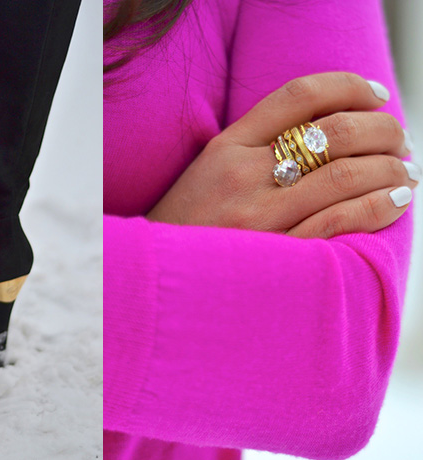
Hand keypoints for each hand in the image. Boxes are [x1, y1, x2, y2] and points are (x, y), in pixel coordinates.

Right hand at [146, 72, 418, 238]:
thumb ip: (253, 149)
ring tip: (404, 172)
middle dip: (383, 130)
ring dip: (389, 168)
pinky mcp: (273, 252)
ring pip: (343, 174)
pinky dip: (375, 206)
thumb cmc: (186, 227)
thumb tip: (322, 134)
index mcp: (225, 148)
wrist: (158, 277)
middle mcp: (242, 174)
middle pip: (332, 131)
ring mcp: (257, 215)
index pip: (297, 96)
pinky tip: (393, 200)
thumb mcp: (205, 173)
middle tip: (400, 140)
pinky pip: (337, 221)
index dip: (348, 86)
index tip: (376, 95)